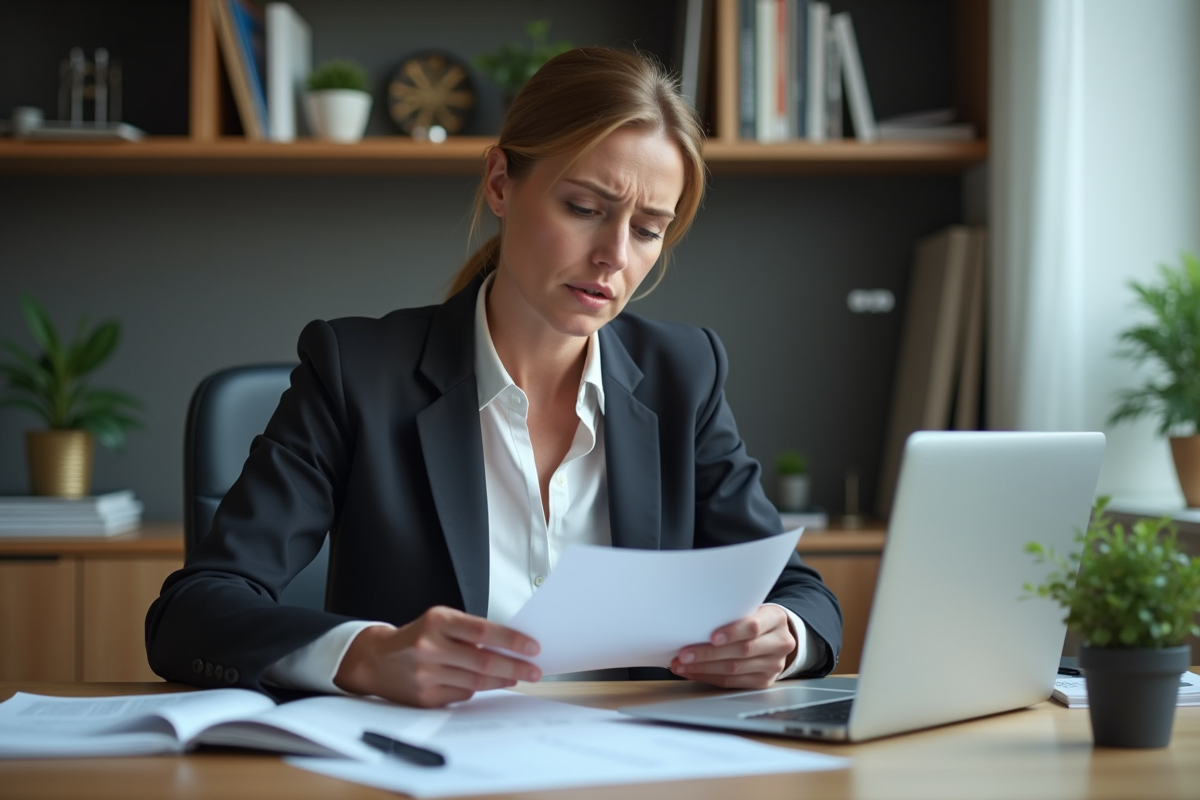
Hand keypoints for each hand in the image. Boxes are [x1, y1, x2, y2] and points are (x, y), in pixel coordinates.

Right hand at [334, 606, 541, 707]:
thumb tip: (509, 646)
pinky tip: (487, 684)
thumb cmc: (416, 637)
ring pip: (476, 682)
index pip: (483, 631)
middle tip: (534, 670)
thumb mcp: (440, 622)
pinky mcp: (425, 697)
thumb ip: (469, 632)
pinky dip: (477, 689)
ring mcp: (426, 675)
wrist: (376, 659)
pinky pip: (462, 695)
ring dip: (502, 680)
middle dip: (515, 667)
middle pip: (483, 661)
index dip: (512, 640)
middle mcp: (430, 647)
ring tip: (517, 677)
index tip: (532, 647)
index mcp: (437, 621)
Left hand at [669, 605, 796, 689]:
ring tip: (682, 664)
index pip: (754, 627)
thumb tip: (695, 620)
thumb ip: (732, 612)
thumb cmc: (756, 618)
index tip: (712, 637)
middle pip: (741, 651)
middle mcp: (779, 643)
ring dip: (703, 668)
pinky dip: (708, 677)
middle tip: (684, 654)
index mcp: (776, 619)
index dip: (732, 632)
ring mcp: (773, 665)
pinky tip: (693, 672)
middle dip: (708, 654)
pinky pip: (731, 682)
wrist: (776, 635)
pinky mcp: (763, 681)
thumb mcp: (751, 608)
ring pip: (734, 669)